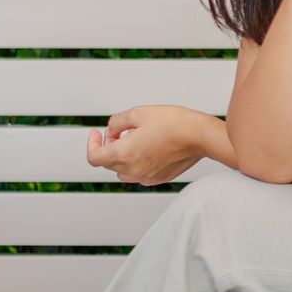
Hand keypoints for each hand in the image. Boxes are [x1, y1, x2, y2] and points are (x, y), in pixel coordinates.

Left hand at [88, 105, 205, 185]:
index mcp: (123, 154)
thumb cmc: (172, 122)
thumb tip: (112, 130)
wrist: (200, 136)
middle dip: (109, 147)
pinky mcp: (160, 178)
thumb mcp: (138, 112)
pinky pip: (140, 175)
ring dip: (123, 158)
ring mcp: (147, 176)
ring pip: (123, 172)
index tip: (98, 133)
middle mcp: (133, 170)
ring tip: (136, 141)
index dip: (92, 144)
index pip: (94, 157)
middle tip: (121, 131)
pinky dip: (138, 164)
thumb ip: (117, 121)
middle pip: (108, 164)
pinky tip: (149, 149)